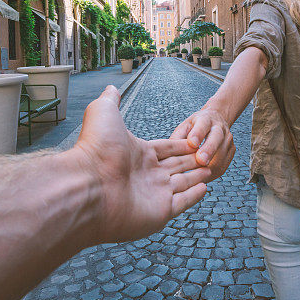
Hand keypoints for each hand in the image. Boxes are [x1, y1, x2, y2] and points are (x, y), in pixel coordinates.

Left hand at [74, 86, 210, 242]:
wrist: (87, 185)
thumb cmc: (95, 148)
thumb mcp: (103, 112)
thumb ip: (110, 100)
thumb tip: (111, 86)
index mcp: (138, 154)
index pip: (166, 148)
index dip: (182, 144)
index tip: (195, 140)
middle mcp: (146, 174)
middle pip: (177, 165)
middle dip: (193, 159)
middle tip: (209, 154)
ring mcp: (153, 195)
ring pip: (182, 183)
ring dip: (197, 176)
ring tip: (212, 168)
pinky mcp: (160, 213)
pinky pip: (182, 203)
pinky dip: (194, 196)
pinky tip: (205, 187)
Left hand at [171, 108, 234, 181]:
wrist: (215, 120)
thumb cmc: (195, 127)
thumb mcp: (184, 127)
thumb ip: (177, 139)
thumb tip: (169, 154)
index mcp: (206, 119)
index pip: (203, 125)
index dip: (198, 134)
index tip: (192, 143)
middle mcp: (219, 127)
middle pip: (216, 138)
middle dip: (209, 150)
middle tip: (201, 161)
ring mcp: (228, 139)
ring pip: (222, 154)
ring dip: (210, 166)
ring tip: (197, 176)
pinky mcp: (231, 151)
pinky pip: (223, 165)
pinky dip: (213, 173)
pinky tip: (202, 178)